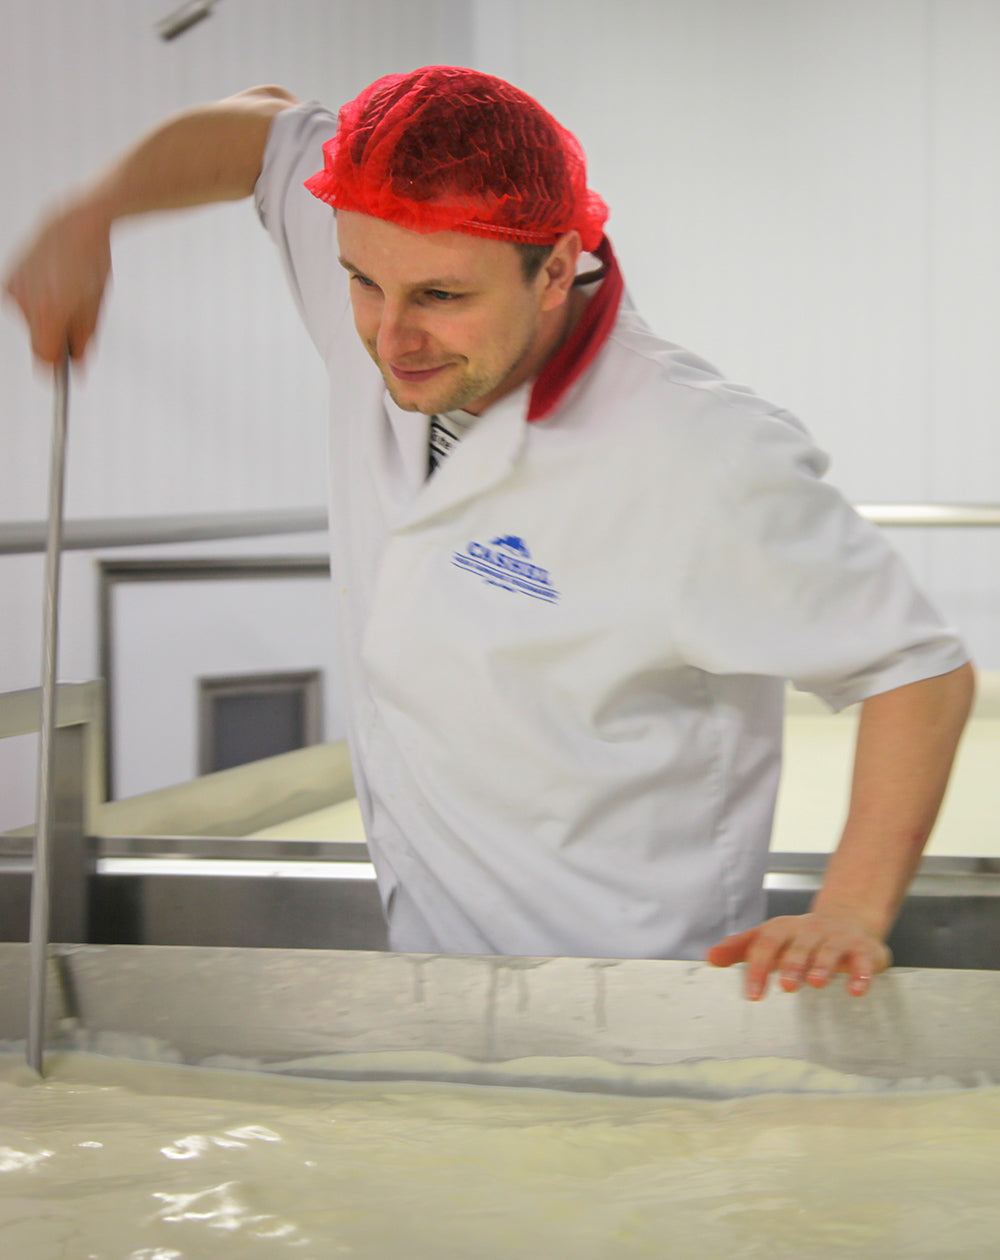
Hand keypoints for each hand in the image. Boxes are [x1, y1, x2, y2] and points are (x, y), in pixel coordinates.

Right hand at [3, 198, 112, 364]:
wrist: (77, 225)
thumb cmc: (90, 265)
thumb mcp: (94, 309)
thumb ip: (83, 342)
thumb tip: (75, 367)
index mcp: (49, 312)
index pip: (45, 358)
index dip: (57, 364)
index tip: (67, 365)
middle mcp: (25, 302)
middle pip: (38, 339)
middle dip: (55, 334)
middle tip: (74, 314)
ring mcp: (14, 290)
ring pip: (30, 321)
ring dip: (46, 315)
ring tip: (64, 291)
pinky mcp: (8, 279)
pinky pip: (23, 304)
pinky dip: (36, 300)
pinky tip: (50, 282)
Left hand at [705, 910, 891, 1000]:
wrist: (847, 919)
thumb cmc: (801, 937)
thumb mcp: (769, 938)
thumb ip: (740, 948)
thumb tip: (710, 958)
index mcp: (784, 929)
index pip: (766, 944)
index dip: (758, 967)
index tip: (751, 994)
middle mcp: (810, 932)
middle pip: (799, 945)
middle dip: (792, 964)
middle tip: (786, 985)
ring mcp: (838, 939)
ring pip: (829, 950)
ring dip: (823, 965)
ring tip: (816, 983)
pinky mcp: (863, 949)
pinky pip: (864, 960)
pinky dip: (861, 974)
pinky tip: (856, 989)